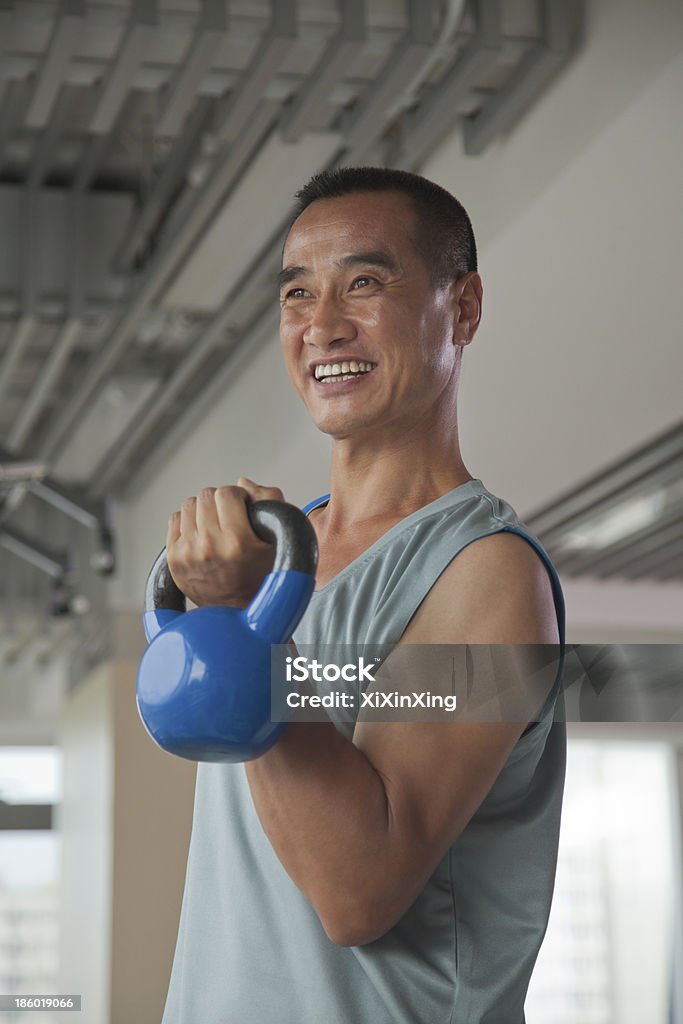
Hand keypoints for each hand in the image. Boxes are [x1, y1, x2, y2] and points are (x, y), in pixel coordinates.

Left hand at [166, 478, 285, 608]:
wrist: (239, 612)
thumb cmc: (262, 574)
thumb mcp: (281, 537)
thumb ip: (270, 499)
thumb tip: (242, 483)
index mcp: (237, 542)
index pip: (227, 492)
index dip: (239, 496)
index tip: (244, 509)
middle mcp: (208, 547)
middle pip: (206, 495)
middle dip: (220, 501)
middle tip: (230, 516)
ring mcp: (187, 553)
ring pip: (189, 505)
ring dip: (204, 509)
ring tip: (216, 525)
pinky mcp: (173, 559)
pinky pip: (174, 519)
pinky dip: (188, 521)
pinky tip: (202, 533)